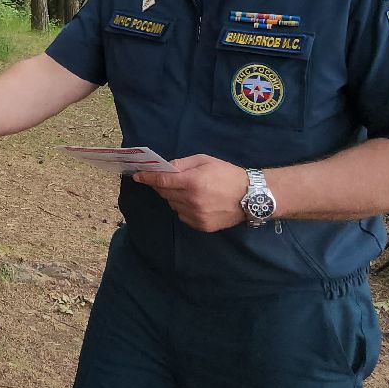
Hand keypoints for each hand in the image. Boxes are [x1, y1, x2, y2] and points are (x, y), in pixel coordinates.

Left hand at [132, 153, 249, 231]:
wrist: (250, 197)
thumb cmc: (228, 174)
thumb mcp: (205, 161)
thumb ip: (182, 164)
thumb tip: (164, 167)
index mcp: (193, 182)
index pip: (162, 180)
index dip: (147, 177)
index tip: (138, 176)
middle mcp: (192, 200)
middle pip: (165, 193)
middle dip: (163, 185)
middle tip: (169, 179)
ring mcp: (196, 215)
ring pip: (172, 205)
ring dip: (174, 197)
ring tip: (189, 190)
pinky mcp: (201, 226)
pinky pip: (182, 215)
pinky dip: (183, 208)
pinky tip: (196, 202)